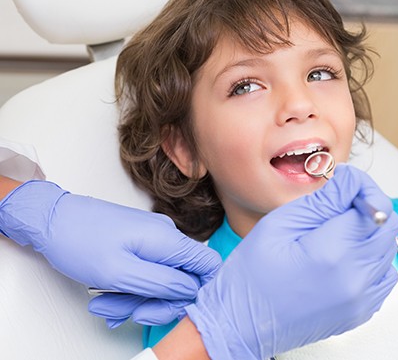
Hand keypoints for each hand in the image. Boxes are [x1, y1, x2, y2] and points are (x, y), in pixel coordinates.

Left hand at [0, 180, 220, 324]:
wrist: (53, 220)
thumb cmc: (79, 240)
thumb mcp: (121, 273)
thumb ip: (162, 283)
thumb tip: (191, 290)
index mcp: (167, 239)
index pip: (208, 264)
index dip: (198, 291)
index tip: (172, 306)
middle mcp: (165, 236)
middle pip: (182, 279)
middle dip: (155, 302)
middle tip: (129, 313)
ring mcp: (152, 239)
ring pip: (160, 279)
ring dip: (136, 299)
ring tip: (106, 304)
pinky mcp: (139, 243)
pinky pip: (145, 272)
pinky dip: (129, 289)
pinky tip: (108, 297)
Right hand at [185, 164, 397, 359]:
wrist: (242, 322)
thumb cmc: (252, 275)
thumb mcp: (280, 224)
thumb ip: (322, 201)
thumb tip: (350, 180)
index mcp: (332, 253)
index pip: (375, 206)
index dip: (361, 188)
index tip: (344, 185)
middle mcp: (355, 280)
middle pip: (388, 226)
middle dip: (367, 206)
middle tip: (337, 205)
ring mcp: (361, 300)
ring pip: (387, 249)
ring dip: (368, 231)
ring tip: (334, 232)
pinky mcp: (360, 311)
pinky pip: (382, 275)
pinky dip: (368, 257)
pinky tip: (341, 255)